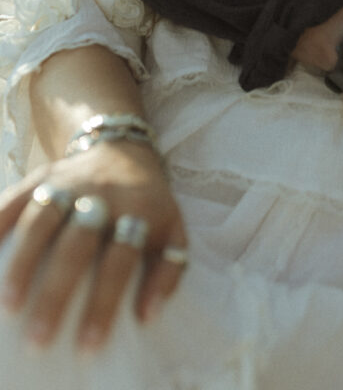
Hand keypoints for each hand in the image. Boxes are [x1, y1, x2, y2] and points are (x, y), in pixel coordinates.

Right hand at [0, 140, 185, 351]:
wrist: (126, 150)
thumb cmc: (148, 204)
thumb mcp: (173, 230)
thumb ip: (168, 271)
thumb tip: (147, 316)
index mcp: (139, 210)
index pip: (120, 260)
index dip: (104, 303)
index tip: (87, 345)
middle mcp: (102, 194)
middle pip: (77, 244)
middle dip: (57, 292)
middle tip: (38, 338)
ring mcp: (69, 182)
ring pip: (42, 219)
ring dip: (22, 262)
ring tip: (8, 306)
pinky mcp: (42, 175)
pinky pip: (15, 197)